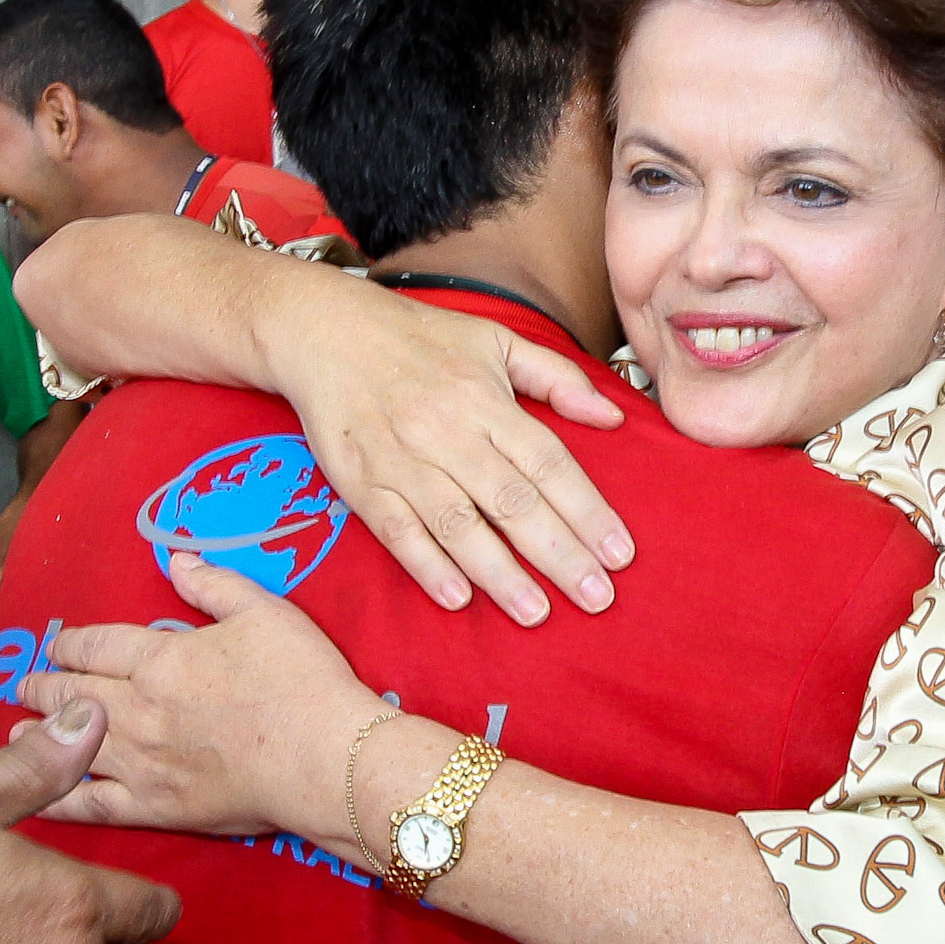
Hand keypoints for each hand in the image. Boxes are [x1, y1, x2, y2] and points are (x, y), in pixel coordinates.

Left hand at [23, 553, 383, 844]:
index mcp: (160, 657)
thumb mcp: (264, 612)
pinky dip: (61, 799)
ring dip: (39, 734)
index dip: (71, 643)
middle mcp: (138, 708)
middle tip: (24, 684)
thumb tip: (175, 558)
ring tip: (17, 728)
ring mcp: (142, 761)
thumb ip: (214, 585)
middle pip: (75, 692)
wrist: (326, 758)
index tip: (56, 644)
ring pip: (73, 744)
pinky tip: (40, 796)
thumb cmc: (302, 680)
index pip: (97, 644)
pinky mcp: (156, 806)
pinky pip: (94, 804)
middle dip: (46, 685)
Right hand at [277, 280, 631, 624]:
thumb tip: (613, 416)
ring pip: (457, 523)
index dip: (587, 511)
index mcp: (486, 400)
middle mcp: (448, 432)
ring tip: (537, 612)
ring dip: (499, 573)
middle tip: (596, 598)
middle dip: (559, 554)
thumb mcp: (495, 339)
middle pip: (512, 501)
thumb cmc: (419, 338)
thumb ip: (557, 378)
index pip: (549, 463)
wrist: (325, 331)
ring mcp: (402, 460)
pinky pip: (397, 530)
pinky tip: (458, 598)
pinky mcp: (361, 482)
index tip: (619, 553)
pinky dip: (426, 565)